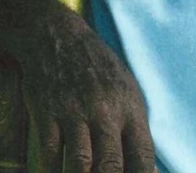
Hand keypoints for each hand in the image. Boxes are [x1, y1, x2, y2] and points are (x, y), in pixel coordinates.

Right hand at [14, 5, 155, 172]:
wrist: (56, 36)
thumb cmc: (98, 69)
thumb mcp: (127, 92)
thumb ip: (136, 131)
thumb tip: (149, 172)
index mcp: (129, 108)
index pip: (143, 157)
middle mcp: (104, 111)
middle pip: (112, 165)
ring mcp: (73, 112)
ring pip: (80, 163)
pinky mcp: (46, 112)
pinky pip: (49, 153)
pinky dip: (52, 171)